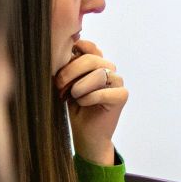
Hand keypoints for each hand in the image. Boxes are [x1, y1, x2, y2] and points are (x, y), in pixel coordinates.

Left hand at [54, 39, 126, 165]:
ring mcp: (117, 82)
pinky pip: (103, 91)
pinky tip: (83, 104)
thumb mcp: (66, 83)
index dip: (74, 52)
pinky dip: (88, 98)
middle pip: (92, 59)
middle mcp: (109, 70)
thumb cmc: (73, 108)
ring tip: (73, 96)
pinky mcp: (121, 96)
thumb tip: (64, 48)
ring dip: (80, 87)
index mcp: (96, 64)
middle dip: (71, 71)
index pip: (89, 47)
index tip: (59, 65)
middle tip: (59, 85)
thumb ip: (68, 65)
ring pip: (98, 74)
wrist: (85, 134)